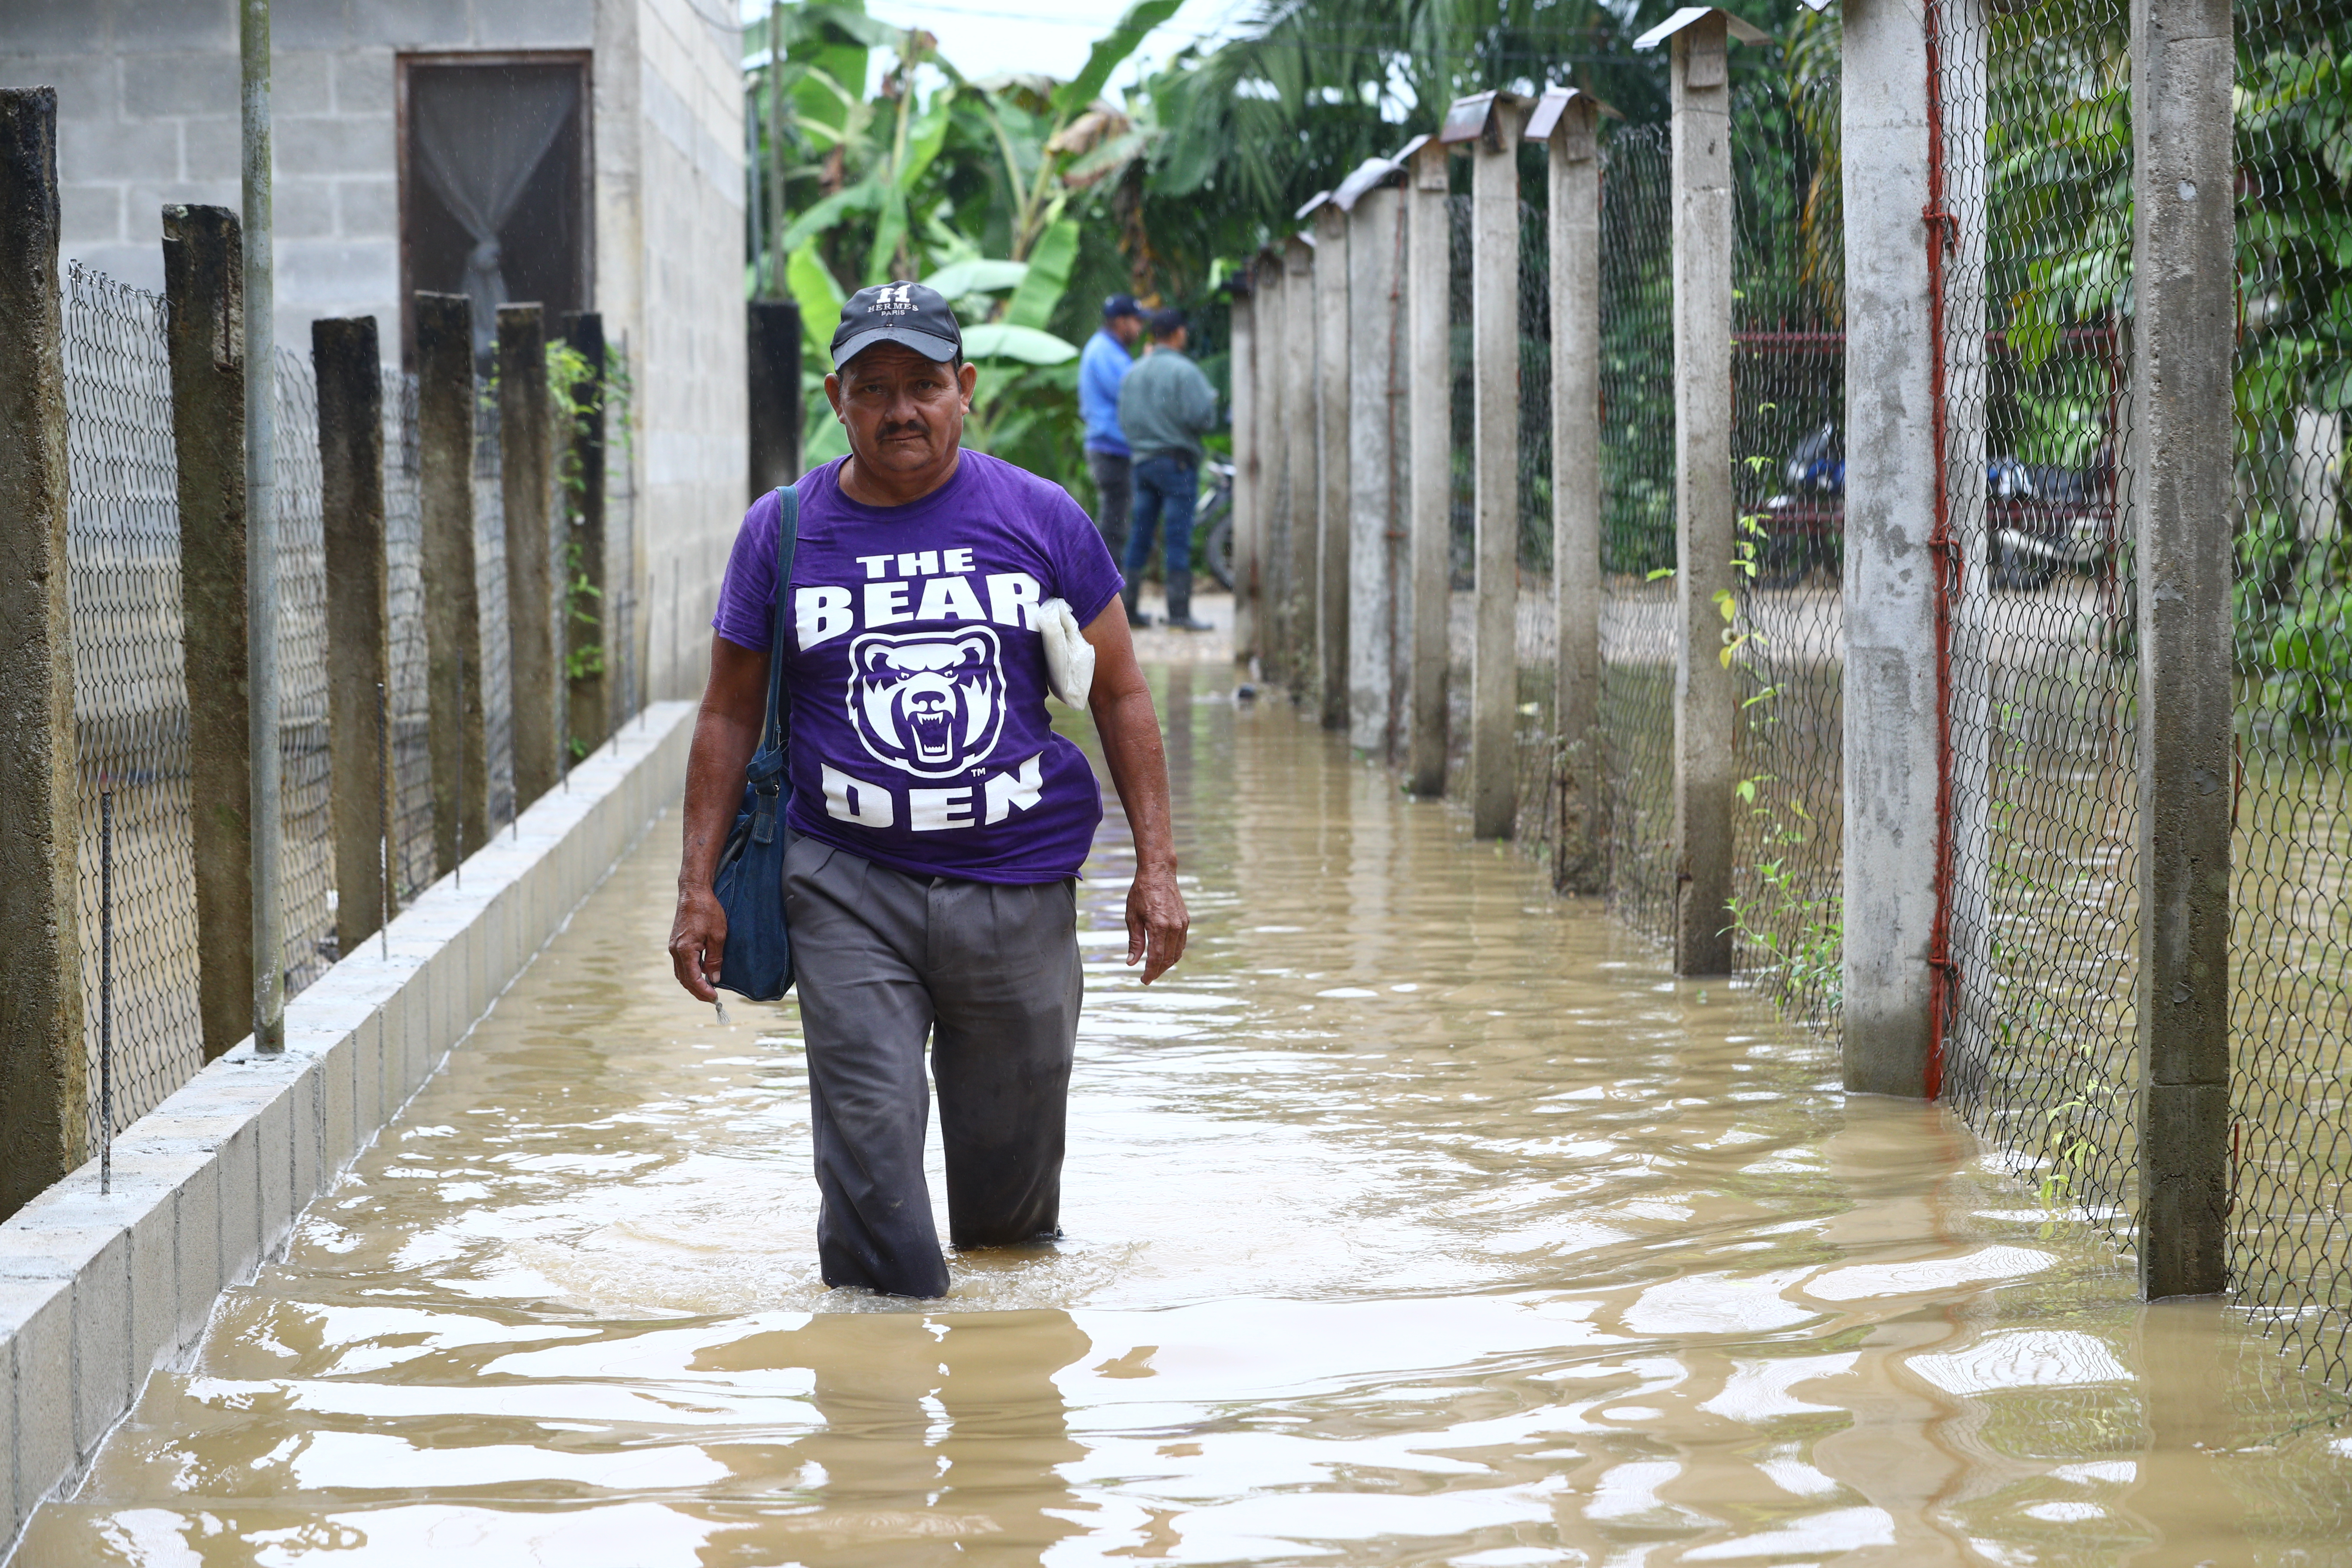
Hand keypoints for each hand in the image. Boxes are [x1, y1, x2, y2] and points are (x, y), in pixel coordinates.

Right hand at [669, 884, 726, 1001]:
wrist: (694, 892)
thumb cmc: (707, 911)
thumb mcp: (718, 936)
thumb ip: (715, 959)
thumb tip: (714, 979)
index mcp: (685, 950)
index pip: (693, 979)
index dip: (704, 991)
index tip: (715, 998)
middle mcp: (675, 951)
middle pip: (684, 980)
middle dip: (698, 991)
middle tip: (712, 999)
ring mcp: (673, 947)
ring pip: (681, 973)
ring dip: (693, 984)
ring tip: (708, 990)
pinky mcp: (676, 943)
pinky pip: (681, 964)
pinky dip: (690, 973)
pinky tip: (701, 974)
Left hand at [1125, 863, 1187, 984]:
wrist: (1158, 873)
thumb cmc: (1141, 893)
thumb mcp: (1132, 917)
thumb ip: (1134, 941)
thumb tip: (1131, 963)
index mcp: (1158, 926)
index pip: (1156, 958)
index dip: (1150, 972)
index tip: (1144, 980)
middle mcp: (1173, 927)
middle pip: (1168, 959)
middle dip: (1158, 971)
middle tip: (1148, 977)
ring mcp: (1182, 924)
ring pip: (1177, 953)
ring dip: (1167, 964)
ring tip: (1155, 969)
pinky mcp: (1185, 920)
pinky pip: (1181, 943)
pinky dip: (1174, 953)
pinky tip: (1165, 955)